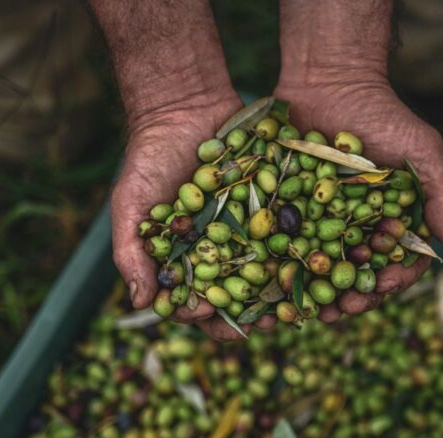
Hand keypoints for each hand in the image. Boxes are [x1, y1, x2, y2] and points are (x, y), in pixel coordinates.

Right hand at [112, 94, 277, 340]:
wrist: (184, 108)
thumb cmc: (148, 159)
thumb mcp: (131, 205)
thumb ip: (132, 254)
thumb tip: (141, 305)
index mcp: (186, 261)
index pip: (193, 302)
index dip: (201, 313)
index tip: (208, 311)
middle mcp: (220, 253)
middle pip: (236, 295)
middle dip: (250, 314)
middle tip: (264, 324)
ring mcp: (248, 232)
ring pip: (268, 271)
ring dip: (282, 291)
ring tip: (294, 305)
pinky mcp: (272, 208)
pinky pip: (289, 233)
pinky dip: (301, 248)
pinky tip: (312, 259)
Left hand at [273, 76, 442, 321]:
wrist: (330, 81)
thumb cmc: (383, 113)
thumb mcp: (420, 149)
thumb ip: (441, 193)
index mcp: (394, 220)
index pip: (400, 261)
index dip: (393, 279)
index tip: (382, 287)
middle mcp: (360, 228)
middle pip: (360, 274)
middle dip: (354, 296)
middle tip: (344, 309)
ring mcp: (324, 222)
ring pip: (323, 268)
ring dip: (319, 293)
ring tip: (313, 311)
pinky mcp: (292, 212)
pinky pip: (289, 246)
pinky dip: (286, 268)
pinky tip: (281, 284)